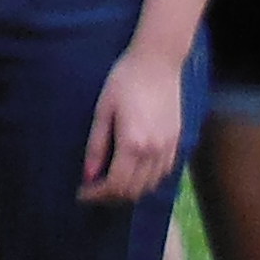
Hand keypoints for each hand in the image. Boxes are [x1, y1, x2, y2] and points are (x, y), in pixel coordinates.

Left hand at [78, 46, 181, 203]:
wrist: (158, 62)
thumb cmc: (125, 80)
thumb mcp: (103, 110)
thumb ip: (96, 145)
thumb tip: (89, 175)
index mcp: (133, 143)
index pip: (115, 185)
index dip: (96, 195)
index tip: (82, 194)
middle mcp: (154, 151)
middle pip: (133, 191)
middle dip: (110, 197)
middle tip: (93, 191)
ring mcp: (168, 148)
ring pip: (150, 186)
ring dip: (129, 191)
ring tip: (110, 183)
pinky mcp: (177, 141)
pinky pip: (163, 174)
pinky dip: (147, 181)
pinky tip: (133, 172)